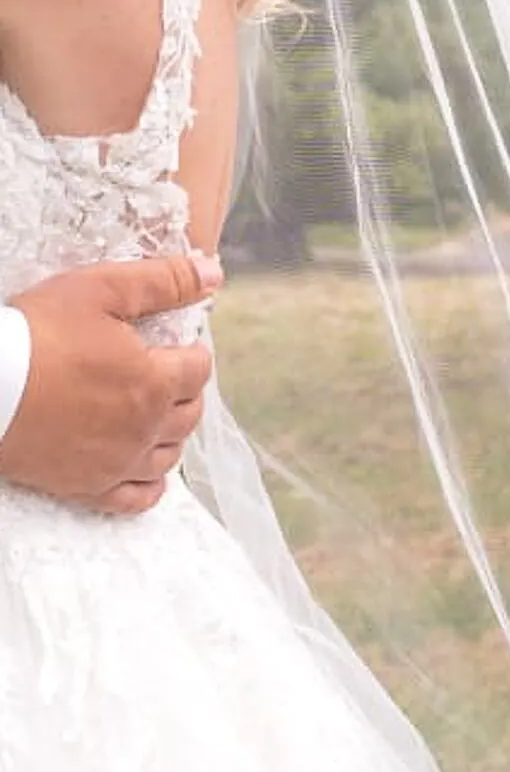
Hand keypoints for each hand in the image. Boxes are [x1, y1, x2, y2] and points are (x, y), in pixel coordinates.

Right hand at [0, 253, 220, 514]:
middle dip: (184, 393)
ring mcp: (115, 462)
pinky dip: (148, 486)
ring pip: (168, 456)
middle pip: (188, 414)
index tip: (177, 348)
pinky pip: (135, 498)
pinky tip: (143, 469)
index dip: (191, 355)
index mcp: (153, 382)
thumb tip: (214, 273)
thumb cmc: (33, 335)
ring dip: (170, 434)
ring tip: (154, 415)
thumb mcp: (99, 291)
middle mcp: (143, 428)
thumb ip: (163, 281)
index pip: (199, 370)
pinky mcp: (84, 486)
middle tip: (165, 377)